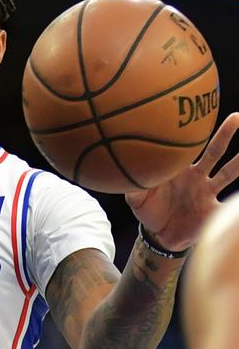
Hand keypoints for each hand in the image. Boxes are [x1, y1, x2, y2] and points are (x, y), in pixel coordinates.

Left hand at [125, 112, 238, 250]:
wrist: (161, 234)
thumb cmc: (149, 210)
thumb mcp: (136, 199)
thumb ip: (132, 187)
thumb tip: (122, 175)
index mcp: (178, 169)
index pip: (188, 147)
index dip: (193, 133)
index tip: (199, 114)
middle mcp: (198, 176)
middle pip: (215, 152)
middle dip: (226, 134)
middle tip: (236, 116)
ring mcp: (208, 192)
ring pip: (229, 173)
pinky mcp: (215, 211)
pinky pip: (232, 205)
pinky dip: (238, 203)